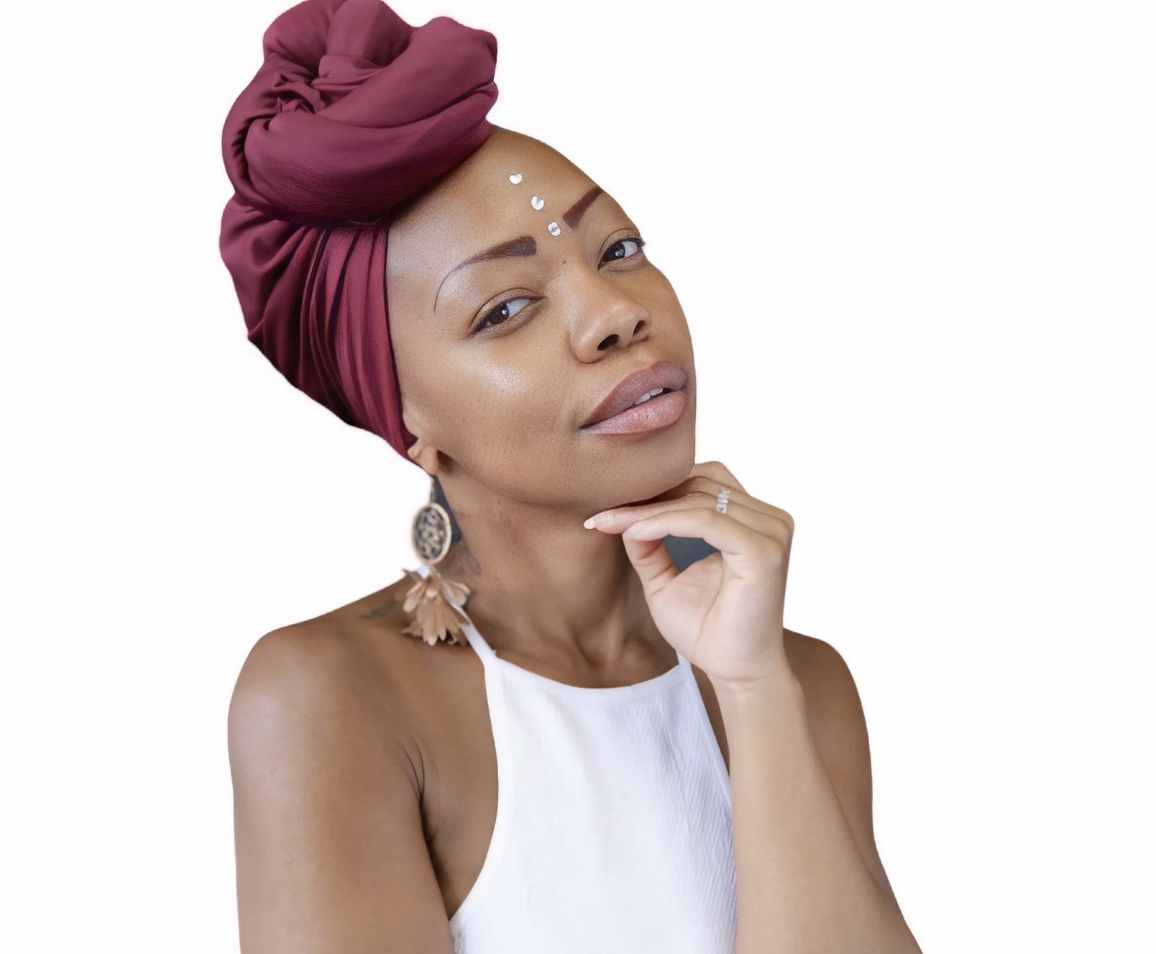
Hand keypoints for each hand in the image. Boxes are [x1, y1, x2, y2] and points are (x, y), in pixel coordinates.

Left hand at [583, 461, 793, 690]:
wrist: (735, 674)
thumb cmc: (708, 631)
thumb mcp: (666, 579)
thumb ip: (649, 543)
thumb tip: (622, 515)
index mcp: (753, 521)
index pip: (702, 483)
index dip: (655, 490)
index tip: (606, 509)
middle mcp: (769, 519)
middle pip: (700, 483)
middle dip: (648, 496)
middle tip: (604, 513)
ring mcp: (771, 531)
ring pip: (698, 499)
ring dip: (649, 509)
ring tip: (610, 522)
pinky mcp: (763, 549)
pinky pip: (704, 520)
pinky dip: (664, 522)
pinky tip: (633, 533)